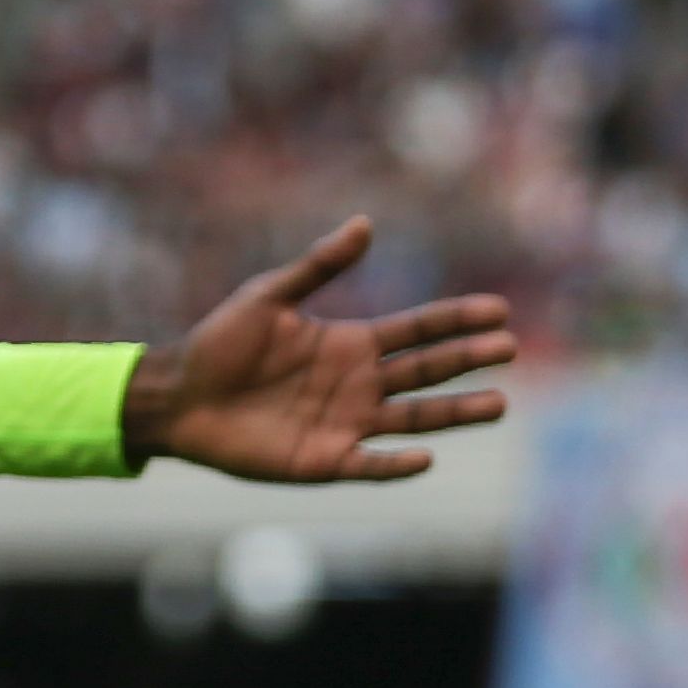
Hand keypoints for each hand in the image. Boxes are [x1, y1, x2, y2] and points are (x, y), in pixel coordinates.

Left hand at [122, 218, 515, 482]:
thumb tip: (365, 223)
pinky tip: (424, 458)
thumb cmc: (220, 343)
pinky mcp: (323, 460)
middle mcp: (359, 384)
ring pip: (414, 419)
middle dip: (467, 360)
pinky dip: (396, 464)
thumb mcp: (269, 296)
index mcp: (351, 343)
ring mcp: (346, 423)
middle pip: (426, 371)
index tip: (498, 310)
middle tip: (509, 349)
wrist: (178, 395)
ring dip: (454, 414)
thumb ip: (318, 266)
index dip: (456, 321)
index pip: (417, 330)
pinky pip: (369, 464)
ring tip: (497, 406)